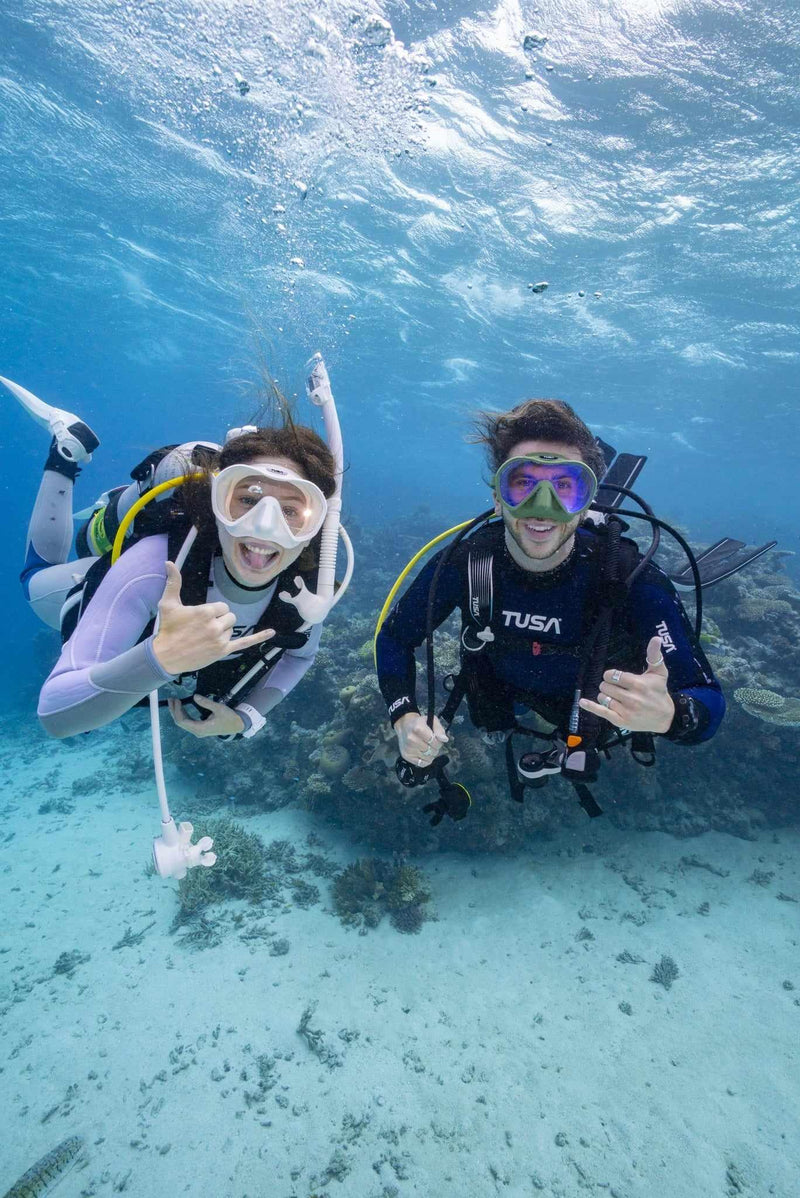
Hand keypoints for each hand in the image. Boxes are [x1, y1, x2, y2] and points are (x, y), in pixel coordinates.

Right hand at [152, 561, 273, 674]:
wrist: (165, 656)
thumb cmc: (167, 629)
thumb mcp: (168, 604)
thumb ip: (173, 582)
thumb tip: (169, 563)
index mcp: (206, 612)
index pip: (222, 607)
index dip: (213, 612)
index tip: (201, 618)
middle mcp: (215, 625)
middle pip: (230, 617)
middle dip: (219, 620)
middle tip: (203, 628)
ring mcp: (220, 639)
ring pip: (231, 629)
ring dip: (222, 632)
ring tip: (205, 638)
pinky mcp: (223, 651)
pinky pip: (245, 642)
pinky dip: (259, 637)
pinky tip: (272, 632)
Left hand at [168, 695, 245, 737]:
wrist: (237, 725)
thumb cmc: (229, 717)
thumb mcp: (218, 708)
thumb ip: (206, 702)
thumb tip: (195, 696)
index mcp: (200, 728)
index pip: (182, 721)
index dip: (176, 710)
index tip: (176, 700)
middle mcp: (197, 731)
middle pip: (180, 722)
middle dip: (174, 711)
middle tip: (171, 699)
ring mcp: (198, 731)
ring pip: (183, 723)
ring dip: (177, 712)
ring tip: (174, 702)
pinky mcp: (200, 729)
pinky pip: (188, 722)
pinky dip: (183, 714)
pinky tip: (181, 707)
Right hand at [395, 712, 448, 767]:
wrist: (404, 726)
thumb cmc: (420, 724)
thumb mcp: (432, 721)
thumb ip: (439, 730)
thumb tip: (444, 739)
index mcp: (418, 728)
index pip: (434, 742)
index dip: (438, 742)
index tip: (436, 739)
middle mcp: (411, 739)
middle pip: (432, 751)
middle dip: (435, 748)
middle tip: (430, 743)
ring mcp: (408, 748)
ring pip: (428, 758)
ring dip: (430, 754)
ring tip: (426, 747)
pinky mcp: (406, 755)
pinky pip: (422, 764)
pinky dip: (425, 760)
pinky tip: (423, 754)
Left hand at [578, 636, 674, 733]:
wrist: (664, 717)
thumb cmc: (659, 692)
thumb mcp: (659, 672)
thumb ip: (654, 655)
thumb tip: (656, 638)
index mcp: (638, 684)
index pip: (612, 675)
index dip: (610, 675)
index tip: (615, 678)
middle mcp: (632, 698)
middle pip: (606, 686)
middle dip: (608, 685)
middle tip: (617, 688)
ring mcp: (626, 711)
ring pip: (603, 698)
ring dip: (605, 695)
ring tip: (615, 697)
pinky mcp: (621, 721)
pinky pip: (602, 712)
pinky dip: (590, 707)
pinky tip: (582, 702)